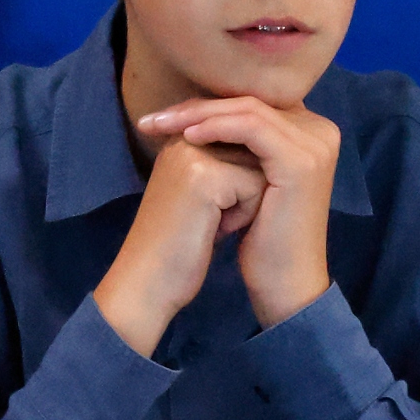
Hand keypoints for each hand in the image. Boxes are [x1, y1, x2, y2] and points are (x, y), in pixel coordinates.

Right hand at [92, 131, 268, 351]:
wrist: (149, 282)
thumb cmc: (179, 246)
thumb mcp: (203, 196)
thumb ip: (228, 166)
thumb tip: (270, 153)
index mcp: (182, 139)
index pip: (244, 143)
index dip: (239, 186)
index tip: (206, 209)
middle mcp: (185, 138)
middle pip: (254, 154)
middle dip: (244, 192)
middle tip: (208, 219)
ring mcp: (193, 154)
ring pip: (259, 169)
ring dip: (245, 204)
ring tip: (209, 222)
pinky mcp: (205, 176)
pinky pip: (256, 187)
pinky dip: (243, 216)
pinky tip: (212, 230)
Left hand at [142, 96, 342, 327]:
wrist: (285, 282)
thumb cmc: (263, 237)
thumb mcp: (251, 181)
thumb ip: (238, 145)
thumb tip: (193, 113)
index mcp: (311, 132)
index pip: (251, 104)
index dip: (205, 105)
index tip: (161, 117)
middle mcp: (320, 132)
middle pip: (249, 103)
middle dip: (195, 107)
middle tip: (151, 118)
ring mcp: (315, 145)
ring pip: (247, 110)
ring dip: (198, 114)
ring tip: (161, 125)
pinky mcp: (302, 161)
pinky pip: (251, 129)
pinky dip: (216, 128)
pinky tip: (187, 136)